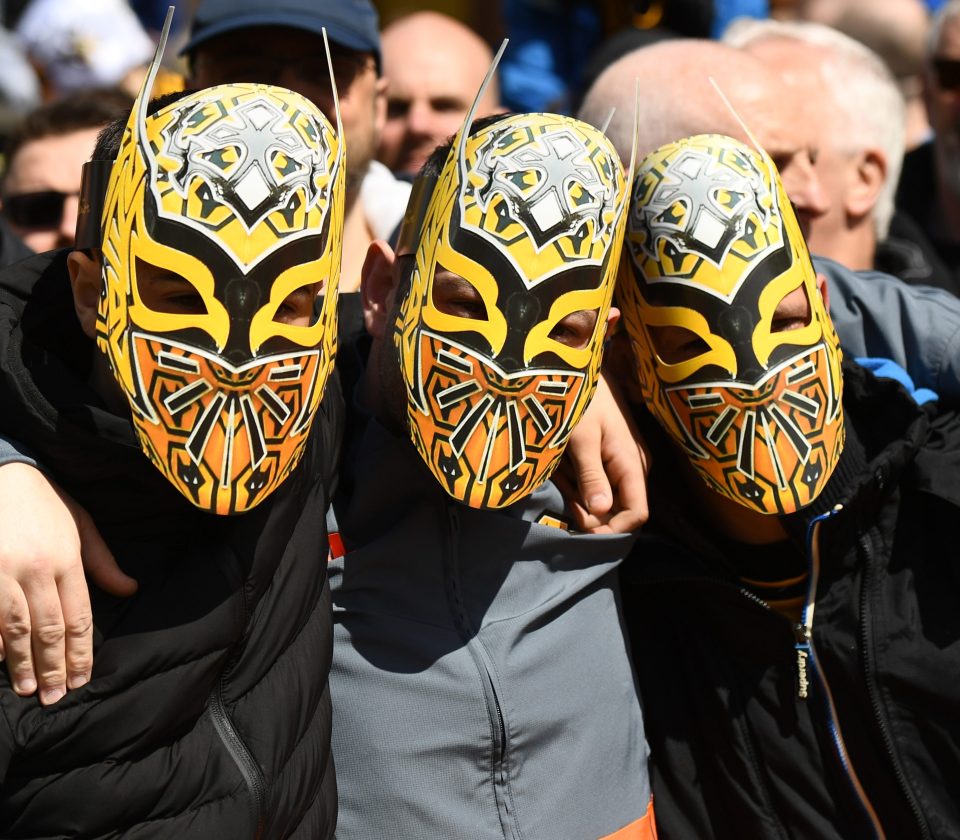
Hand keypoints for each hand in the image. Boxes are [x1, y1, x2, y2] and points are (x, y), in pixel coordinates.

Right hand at [0, 463, 136, 703]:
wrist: (3, 472)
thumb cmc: (46, 502)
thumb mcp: (82, 526)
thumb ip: (103, 563)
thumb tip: (130, 591)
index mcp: (67, 559)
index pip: (78, 616)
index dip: (80, 651)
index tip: (81, 678)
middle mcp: (35, 569)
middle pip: (47, 628)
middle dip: (52, 666)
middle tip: (54, 696)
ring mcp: (1, 571)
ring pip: (14, 627)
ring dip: (20, 662)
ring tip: (26, 688)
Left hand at [558, 372, 649, 533]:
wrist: (582, 367)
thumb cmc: (582, 399)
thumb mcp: (581, 439)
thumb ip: (591, 475)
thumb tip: (601, 513)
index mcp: (632, 465)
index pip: (636, 515)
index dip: (611, 529)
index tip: (579, 526)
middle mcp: (635, 467)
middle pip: (618, 509)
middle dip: (588, 510)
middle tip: (560, 491)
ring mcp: (625, 461)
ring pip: (605, 496)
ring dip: (579, 494)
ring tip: (557, 472)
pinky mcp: (612, 456)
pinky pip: (598, 481)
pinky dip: (578, 481)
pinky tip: (561, 467)